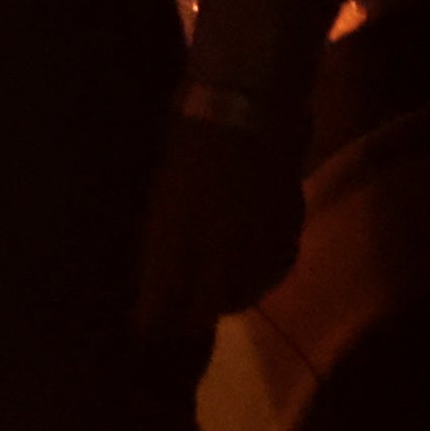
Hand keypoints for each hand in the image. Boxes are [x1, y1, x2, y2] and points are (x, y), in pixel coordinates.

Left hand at [132, 111, 305, 356]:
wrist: (248, 103)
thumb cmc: (187, 134)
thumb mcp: (160, 187)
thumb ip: (159, 234)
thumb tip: (153, 271)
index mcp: (173, 234)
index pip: (160, 298)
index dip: (150, 319)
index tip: (142, 327)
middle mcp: (216, 248)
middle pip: (201, 310)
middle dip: (184, 322)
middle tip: (175, 322)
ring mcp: (255, 243)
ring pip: (240, 297)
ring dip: (221, 302)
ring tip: (210, 298)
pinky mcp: (287, 233)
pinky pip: (272, 273)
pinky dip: (258, 279)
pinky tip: (248, 275)